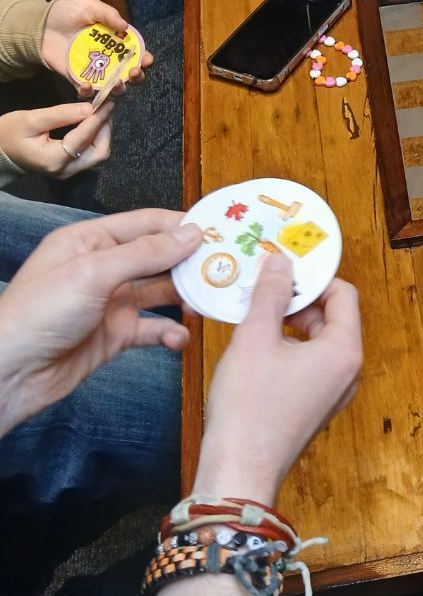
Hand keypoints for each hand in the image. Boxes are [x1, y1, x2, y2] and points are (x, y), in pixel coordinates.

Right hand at [0, 100, 114, 177]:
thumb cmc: (10, 133)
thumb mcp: (31, 119)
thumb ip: (61, 114)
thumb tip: (89, 108)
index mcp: (54, 159)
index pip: (83, 138)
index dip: (98, 119)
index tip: (108, 103)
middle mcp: (66, 170)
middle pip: (99, 153)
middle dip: (106, 129)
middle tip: (107, 108)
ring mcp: (70, 172)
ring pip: (97, 155)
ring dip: (103, 134)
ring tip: (102, 113)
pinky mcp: (70, 168)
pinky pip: (90, 154)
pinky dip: (95, 138)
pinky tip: (94, 123)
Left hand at [0, 210, 200, 436]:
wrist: (13, 372)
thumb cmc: (39, 313)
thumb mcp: (93, 273)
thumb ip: (145, 253)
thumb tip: (191, 233)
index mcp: (90, 241)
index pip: (146, 224)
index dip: (182, 225)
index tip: (221, 230)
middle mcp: (103, 268)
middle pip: (158, 258)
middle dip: (191, 263)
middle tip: (227, 268)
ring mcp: (111, 302)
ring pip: (161, 293)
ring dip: (186, 299)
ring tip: (209, 304)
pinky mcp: (116, 334)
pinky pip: (153, 329)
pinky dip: (170, 333)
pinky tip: (180, 339)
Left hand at [40, 0, 152, 95]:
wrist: (41, 24)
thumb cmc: (67, 13)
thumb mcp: (89, 7)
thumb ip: (108, 14)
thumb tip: (125, 26)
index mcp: (116, 44)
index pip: (136, 54)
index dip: (145, 58)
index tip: (147, 60)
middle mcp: (109, 60)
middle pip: (130, 75)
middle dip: (137, 77)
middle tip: (134, 73)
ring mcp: (95, 72)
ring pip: (114, 87)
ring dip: (120, 88)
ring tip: (118, 83)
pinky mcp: (78, 80)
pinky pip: (88, 91)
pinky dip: (90, 92)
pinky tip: (87, 86)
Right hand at [192, 254, 362, 506]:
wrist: (239, 469)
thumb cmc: (248, 406)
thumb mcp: (255, 337)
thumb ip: (270, 294)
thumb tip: (281, 261)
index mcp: (345, 351)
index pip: (343, 294)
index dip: (312, 277)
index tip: (281, 269)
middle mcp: (349, 372)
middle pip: (332, 316)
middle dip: (297, 300)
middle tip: (260, 290)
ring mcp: (335, 392)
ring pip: (319, 340)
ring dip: (289, 323)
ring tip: (253, 317)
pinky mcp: (317, 406)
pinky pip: (310, 364)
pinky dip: (288, 348)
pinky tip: (256, 348)